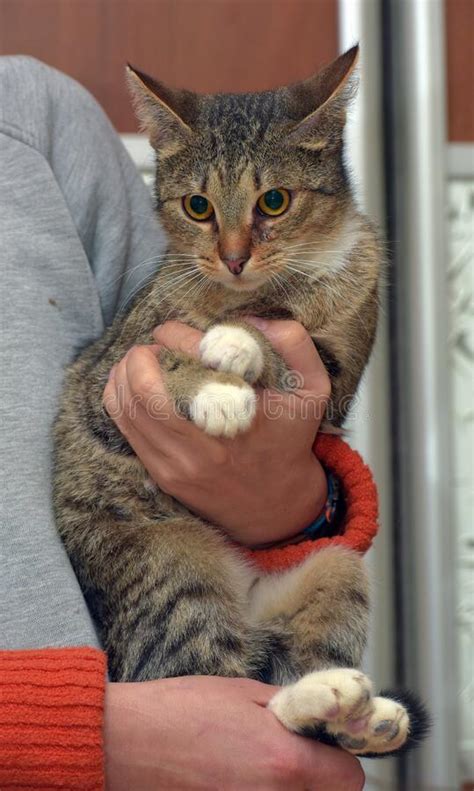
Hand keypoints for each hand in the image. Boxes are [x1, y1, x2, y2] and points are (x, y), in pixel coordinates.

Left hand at [103, 319, 329, 545]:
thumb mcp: (312, 388)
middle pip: (144, 387)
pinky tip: (131, 386)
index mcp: (240, 415)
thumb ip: (293, 343)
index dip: (174, 334)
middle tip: (153, 346)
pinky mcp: (162, 475)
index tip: (178, 332)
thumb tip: (250, 320)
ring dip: (124, 374)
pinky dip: (119, 398)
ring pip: (125, 407)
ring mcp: (177, 464)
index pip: (189, 360)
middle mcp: (203, 445)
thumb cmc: (290, 440)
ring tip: (141, 363)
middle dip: (141, 355)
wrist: (276, 505)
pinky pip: (124, 427)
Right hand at [104, 676, 363, 790]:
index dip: (340, 759)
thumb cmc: (176, 713)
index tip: (325, 748)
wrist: (121, 744)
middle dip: (318, 779)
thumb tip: (316, 717)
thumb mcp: (241, 693)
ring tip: (259, 769)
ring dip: (289, 790)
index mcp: (284, 761)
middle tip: (294, 757)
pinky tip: (238, 781)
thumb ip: (288, 710)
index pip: (349, 779)